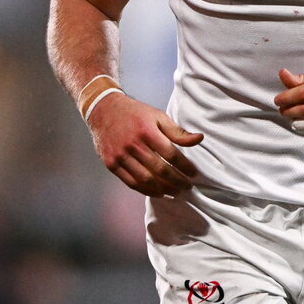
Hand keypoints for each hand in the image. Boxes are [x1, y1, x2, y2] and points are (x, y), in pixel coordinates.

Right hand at [86, 93, 203, 196]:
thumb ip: (178, 131)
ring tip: (175, 192)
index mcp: (147, 131)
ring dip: (163, 189)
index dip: (185, 167)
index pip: (171, 155)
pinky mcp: (111, 164)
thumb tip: (199, 139)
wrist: (103, 110)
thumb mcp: (158, 116)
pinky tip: (158, 193)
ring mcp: (120, 156)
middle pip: (160, 170)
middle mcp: (133, 145)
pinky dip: (146, 191)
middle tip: (187, 187)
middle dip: (177, 181)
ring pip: (145, 180)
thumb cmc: (135, 113)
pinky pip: (131, 183)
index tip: (194, 174)